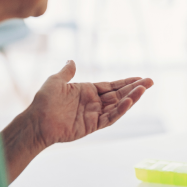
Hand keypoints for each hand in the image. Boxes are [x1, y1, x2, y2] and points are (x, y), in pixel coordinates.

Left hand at [29, 61, 153, 147]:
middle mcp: (94, 102)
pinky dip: (120, 111)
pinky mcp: (92, 126)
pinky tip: (129, 102)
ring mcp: (95, 114)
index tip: (140, 78)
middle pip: (119, 94)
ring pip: (118, 105)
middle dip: (135, 88)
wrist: (36, 121)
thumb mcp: (55, 81)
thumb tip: (72, 60)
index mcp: (88, 91)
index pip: (112, 86)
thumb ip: (67, 72)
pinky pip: (110, 118)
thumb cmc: (44, 101)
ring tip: (144, 89)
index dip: (126, 82)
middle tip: (151, 82)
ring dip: (131, 98)